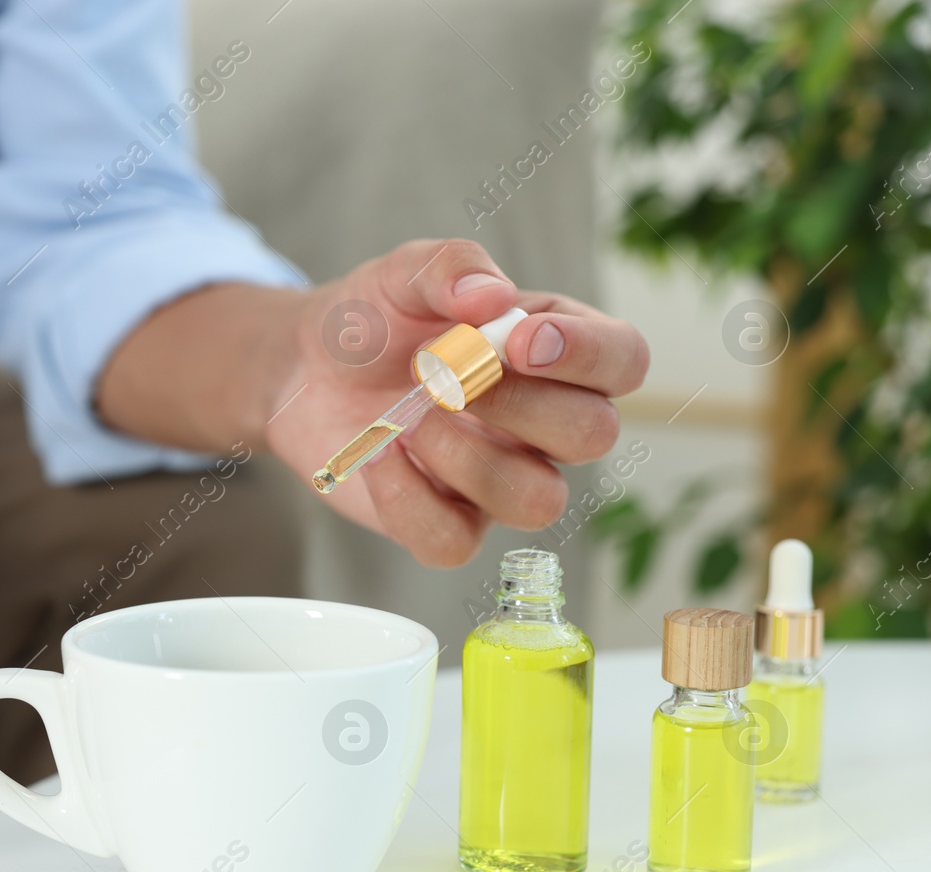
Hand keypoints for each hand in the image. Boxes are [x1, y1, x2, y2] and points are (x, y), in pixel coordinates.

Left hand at [267, 238, 648, 566]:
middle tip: (441, 373)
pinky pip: (456, 544)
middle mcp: (544, 423)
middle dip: (517, 403)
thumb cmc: (375, 320)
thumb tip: (492, 297)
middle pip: (593, 435)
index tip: (517, 341)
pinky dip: (409, 500)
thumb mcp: (404, 273)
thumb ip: (451, 267)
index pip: (624, 360)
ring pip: (538, 502)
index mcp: (556, 350)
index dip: (588, 356)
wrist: (305, 367)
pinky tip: (381, 457)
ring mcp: (500, 478)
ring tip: (410, 418)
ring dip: (467, 458)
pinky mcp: (447, 522)